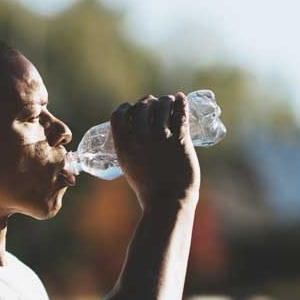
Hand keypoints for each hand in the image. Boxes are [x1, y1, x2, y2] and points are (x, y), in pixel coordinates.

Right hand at [110, 93, 200, 209]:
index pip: (119, 115)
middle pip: (142, 107)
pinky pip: (180, 113)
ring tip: (169, 101)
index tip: (133, 107)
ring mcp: (161, 138)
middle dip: (148, 101)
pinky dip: (180, 102)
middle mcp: (140, 138)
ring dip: (165, 100)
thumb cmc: (148, 188)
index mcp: (124, 146)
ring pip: (162, 106)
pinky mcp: (179, 140)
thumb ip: (130, 150)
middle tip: (154, 103)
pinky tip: (180, 98)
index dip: (126, 107)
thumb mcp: (129, 167)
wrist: (168, 200)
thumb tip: (135, 135)